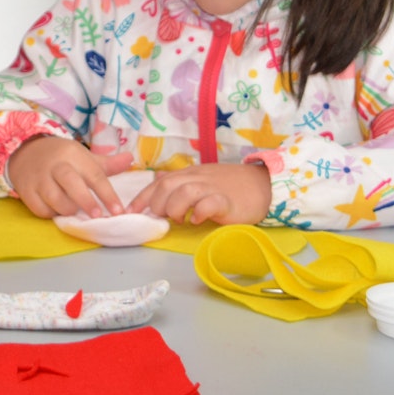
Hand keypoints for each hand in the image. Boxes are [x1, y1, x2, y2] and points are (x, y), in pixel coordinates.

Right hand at [7, 135, 132, 217]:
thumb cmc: (62, 157)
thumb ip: (107, 163)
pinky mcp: (26, 191)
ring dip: (67, 209)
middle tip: (98, 216)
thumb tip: (131, 159)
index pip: (94, 175)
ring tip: (75, 211)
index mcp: (73, 155)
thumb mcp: (83, 156)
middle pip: (72, 183)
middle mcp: (56, 165)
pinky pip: (40, 209)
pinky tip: (57, 210)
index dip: (107, 194)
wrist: (25, 151)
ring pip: (54, 198)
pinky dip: (51, 213)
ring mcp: (39, 178)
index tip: (118, 211)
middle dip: (86, 201)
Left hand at [127, 163, 271, 225]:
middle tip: (162, 217)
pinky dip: (200, 212)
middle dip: (157, 203)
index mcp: (190, 174)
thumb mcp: (202, 179)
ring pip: (185, 191)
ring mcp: (213, 188)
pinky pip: (210, 203)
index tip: (130, 211)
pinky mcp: (228, 201)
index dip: (142, 197)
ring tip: (180, 219)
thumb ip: (181, 181)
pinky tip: (198, 220)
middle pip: (168, 184)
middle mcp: (198, 178)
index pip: (160, 182)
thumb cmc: (230, 185)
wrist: (263, 185)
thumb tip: (157, 181)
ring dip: (176, 208)